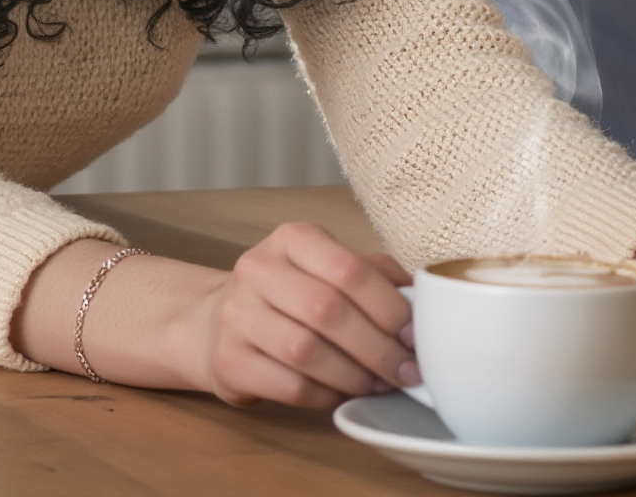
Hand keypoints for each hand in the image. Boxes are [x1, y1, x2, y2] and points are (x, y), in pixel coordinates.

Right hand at [180, 221, 416, 408]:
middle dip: (377, 347)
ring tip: (379, 385)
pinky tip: (343, 396)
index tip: (414, 336)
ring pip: (306, 351)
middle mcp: (259, 269)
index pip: (349, 269)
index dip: (388, 307)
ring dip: (353, 375)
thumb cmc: (289, 294)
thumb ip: (372, 273)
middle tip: (405, 371)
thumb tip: (420, 297)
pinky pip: (287, 385)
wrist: (214, 323)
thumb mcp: (325, 267)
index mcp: (293, 238)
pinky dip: (324, 394)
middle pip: (329, 311)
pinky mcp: (228, 360)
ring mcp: (237, 315)